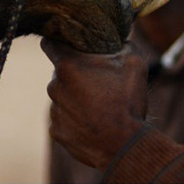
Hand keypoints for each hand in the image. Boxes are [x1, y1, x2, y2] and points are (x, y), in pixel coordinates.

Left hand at [42, 38, 148, 169]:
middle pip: (61, 73)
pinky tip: (94, 123)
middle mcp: (54, 86)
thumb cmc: (128, 102)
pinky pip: (64, 119)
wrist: (124, 145)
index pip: (49, 44)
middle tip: (100, 82)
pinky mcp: (56, 131)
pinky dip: (75, 119)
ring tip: (100, 107)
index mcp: (68, 66)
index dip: (58, 41)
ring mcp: (54, 111)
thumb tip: (121, 39)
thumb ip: (124, 44)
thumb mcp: (134, 63)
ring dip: (76, 97)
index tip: (67, 44)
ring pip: (63, 96)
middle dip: (77, 74)